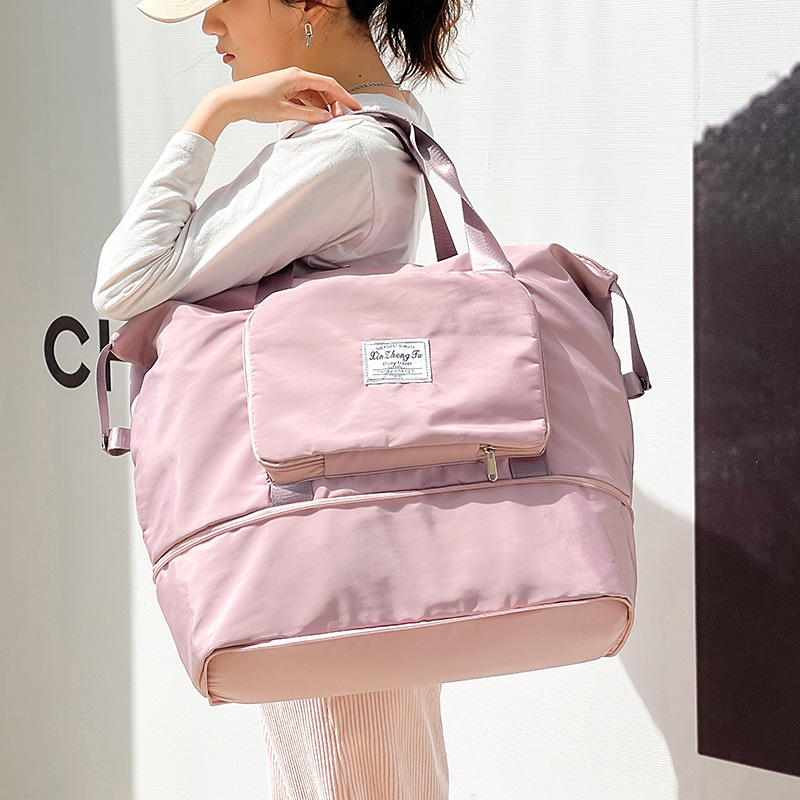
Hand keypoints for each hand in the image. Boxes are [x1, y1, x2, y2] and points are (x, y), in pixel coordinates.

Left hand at [220, 67, 362, 125]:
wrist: (232, 101)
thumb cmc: (254, 102)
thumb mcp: (284, 112)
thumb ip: (308, 115)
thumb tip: (326, 118)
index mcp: (297, 76)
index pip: (328, 84)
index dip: (344, 97)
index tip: (355, 108)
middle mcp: (294, 77)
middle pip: (323, 88)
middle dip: (334, 103)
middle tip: (341, 118)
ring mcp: (289, 84)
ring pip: (313, 95)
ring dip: (322, 107)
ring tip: (328, 121)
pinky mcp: (283, 92)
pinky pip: (303, 99)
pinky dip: (311, 108)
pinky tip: (313, 118)